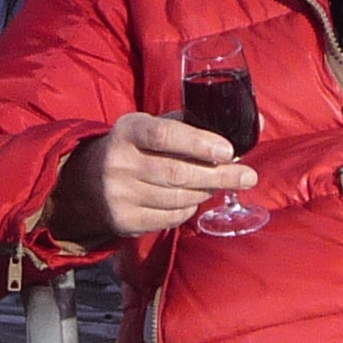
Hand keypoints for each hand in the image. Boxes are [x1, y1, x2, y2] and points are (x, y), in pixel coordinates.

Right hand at [47, 111, 256, 244]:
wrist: (86, 182)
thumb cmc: (134, 147)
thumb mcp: (150, 125)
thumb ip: (194, 123)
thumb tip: (257, 122)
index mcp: (128, 131)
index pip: (165, 135)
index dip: (199, 143)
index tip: (228, 151)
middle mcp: (119, 163)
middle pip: (178, 173)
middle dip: (219, 175)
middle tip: (247, 176)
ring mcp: (119, 195)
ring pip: (178, 198)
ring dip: (206, 191)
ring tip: (219, 184)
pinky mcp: (124, 220)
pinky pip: (169, 218)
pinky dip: (189, 208)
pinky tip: (193, 198)